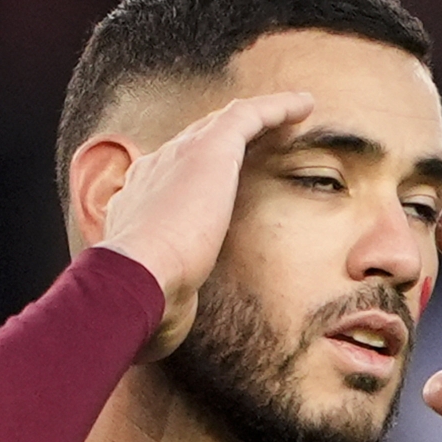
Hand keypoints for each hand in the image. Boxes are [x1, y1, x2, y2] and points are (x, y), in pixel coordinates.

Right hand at [96, 90, 314, 359]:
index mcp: (138, 206)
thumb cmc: (143, 305)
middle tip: (260, 137)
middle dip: (227, 140)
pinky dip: (276, 107)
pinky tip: (304, 106)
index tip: (220, 188)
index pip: (171, 182)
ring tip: (290, 113)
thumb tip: (157, 336)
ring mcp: (179, 156)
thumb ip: (161, 306)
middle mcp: (154, 171)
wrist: (136, 280)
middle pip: (196, 146)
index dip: (197, 179)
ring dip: (258, 117)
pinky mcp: (210, 149)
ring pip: (225, 124)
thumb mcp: (153, 305)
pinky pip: (249, 114)